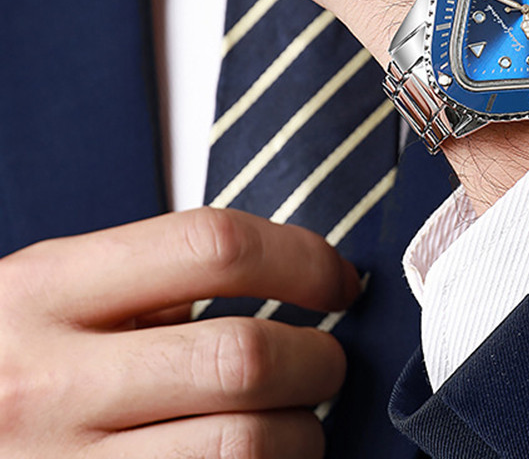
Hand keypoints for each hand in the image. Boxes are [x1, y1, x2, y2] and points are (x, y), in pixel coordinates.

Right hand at [0, 209, 357, 457]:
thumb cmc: (9, 363)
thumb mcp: (53, 296)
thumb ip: (152, 281)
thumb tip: (290, 279)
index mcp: (47, 288)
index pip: (214, 246)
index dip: (302, 258)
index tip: (339, 281)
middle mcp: (47, 381)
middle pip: (241, 357)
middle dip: (316, 359)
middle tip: (326, 363)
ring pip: (240, 446)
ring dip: (299, 434)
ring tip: (297, 423)